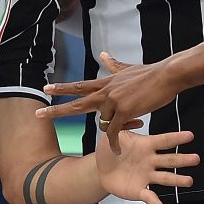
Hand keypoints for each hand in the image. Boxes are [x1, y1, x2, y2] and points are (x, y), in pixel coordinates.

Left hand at [38, 52, 184, 153]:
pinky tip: (116, 150)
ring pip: (102, 123)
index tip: (46, 88)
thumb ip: (113, 65)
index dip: (62, 88)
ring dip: (110, 131)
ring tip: (124, 132)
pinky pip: (114, 132)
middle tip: (37, 115)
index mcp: (107, 82)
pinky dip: (114, 142)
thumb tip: (103, 54)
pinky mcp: (124, 111)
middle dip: (55, 110)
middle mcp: (106, 91)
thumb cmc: (151, 73)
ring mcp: (114, 101)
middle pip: (76, 103)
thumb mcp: (128, 68)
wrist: (167, 75)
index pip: (80, 86)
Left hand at [93, 127, 199, 203]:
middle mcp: (150, 161)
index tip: (190, 136)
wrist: (99, 169)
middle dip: (183, 160)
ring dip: (177, 180)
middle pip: (169, 160)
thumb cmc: (109, 149)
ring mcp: (146, 176)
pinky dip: (156, 203)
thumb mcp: (112, 133)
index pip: (164, 140)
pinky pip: (150, 197)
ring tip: (189, 181)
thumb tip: (140, 121)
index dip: (177, 138)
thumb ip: (124, 125)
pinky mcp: (139, 190)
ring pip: (165, 178)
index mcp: (146, 145)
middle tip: (197, 159)